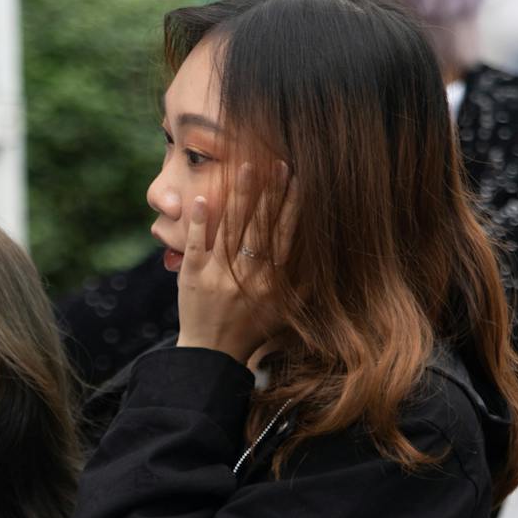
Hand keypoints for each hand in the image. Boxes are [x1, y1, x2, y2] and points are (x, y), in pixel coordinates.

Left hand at [175, 161, 295, 364]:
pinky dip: (197, 223)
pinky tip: (199, 199)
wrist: (212, 354)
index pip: (285, 237)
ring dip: (238, 197)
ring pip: (230, 229)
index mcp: (272, 283)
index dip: (292, 207)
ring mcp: (218, 275)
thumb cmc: (253, 329)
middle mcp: (247, 277)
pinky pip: (195, 245)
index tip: (298, 181)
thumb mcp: (287, 311)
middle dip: (269, 194)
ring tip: (244, 167)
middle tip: (277, 164)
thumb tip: (324, 254)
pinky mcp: (193, 276)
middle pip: (260, 227)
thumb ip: (304, 283)